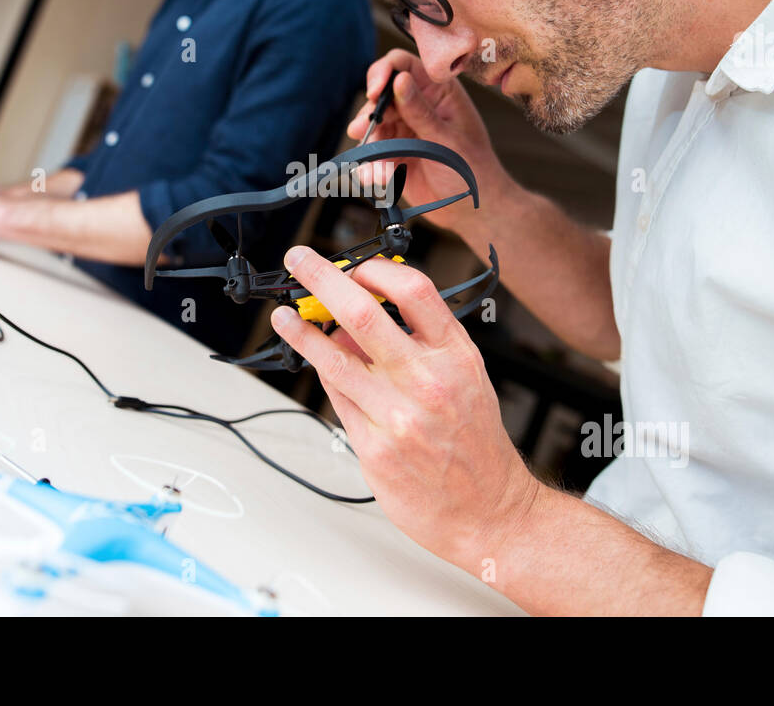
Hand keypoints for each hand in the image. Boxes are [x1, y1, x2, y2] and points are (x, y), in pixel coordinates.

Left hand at [270, 246, 537, 570]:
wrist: (489, 511)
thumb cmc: (476, 443)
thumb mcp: (465, 378)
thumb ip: (421, 344)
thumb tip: (364, 316)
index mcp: (456, 356)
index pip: (413, 290)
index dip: (375, 269)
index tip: (353, 265)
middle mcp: (428, 382)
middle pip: (363, 314)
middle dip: (322, 280)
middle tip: (299, 262)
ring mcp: (399, 417)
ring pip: (336, 359)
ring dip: (303, 332)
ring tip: (284, 317)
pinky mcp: (375, 449)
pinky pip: (338, 399)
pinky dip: (322, 373)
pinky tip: (310, 358)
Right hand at [349, 50, 511, 238]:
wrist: (472, 211)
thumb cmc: (472, 170)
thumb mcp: (446, 138)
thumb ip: (420, 111)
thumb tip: (399, 79)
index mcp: (438, 92)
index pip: (403, 65)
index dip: (383, 73)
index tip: (374, 92)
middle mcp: (418, 107)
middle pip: (381, 96)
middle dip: (371, 114)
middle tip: (365, 129)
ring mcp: (404, 131)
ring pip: (373, 127)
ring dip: (369, 144)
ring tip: (377, 166)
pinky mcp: (394, 155)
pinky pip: (373, 154)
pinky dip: (371, 166)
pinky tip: (377, 178)